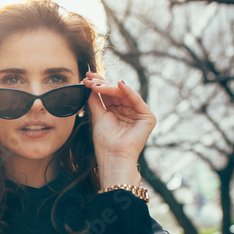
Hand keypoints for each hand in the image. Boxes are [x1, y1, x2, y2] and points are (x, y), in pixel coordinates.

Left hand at [83, 72, 155, 186]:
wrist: (113, 156)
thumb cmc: (104, 141)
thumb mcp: (97, 115)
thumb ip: (94, 99)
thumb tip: (88, 83)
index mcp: (116, 111)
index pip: (107, 94)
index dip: (98, 84)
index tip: (86, 77)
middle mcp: (128, 110)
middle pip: (115, 92)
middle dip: (102, 83)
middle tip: (90, 78)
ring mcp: (138, 113)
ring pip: (124, 94)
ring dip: (110, 87)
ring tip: (96, 85)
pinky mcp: (147, 117)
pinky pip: (137, 100)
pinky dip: (128, 92)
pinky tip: (119, 84)